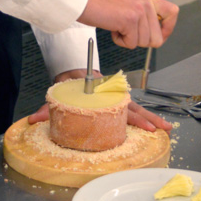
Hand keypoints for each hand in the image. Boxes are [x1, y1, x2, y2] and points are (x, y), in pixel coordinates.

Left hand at [25, 69, 172, 131]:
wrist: (73, 71)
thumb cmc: (70, 83)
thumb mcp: (57, 95)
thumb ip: (47, 108)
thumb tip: (33, 120)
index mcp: (100, 94)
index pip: (118, 106)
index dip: (132, 116)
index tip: (143, 124)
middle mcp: (112, 96)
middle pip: (133, 108)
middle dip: (149, 118)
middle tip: (162, 128)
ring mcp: (116, 99)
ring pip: (136, 109)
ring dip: (152, 118)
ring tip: (167, 128)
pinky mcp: (116, 103)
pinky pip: (133, 110)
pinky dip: (145, 117)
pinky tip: (156, 124)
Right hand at [78, 0, 177, 48]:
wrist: (83, 0)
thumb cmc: (100, 4)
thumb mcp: (128, 5)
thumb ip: (142, 16)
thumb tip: (154, 34)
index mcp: (147, 0)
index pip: (173, 12)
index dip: (167, 29)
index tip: (158, 35)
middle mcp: (146, 4)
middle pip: (158, 38)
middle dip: (141, 41)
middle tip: (128, 31)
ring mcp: (139, 12)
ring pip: (144, 43)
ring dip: (129, 40)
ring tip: (117, 26)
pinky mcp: (129, 20)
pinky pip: (131, 44)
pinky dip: (120, 41)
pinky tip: (113, 28)